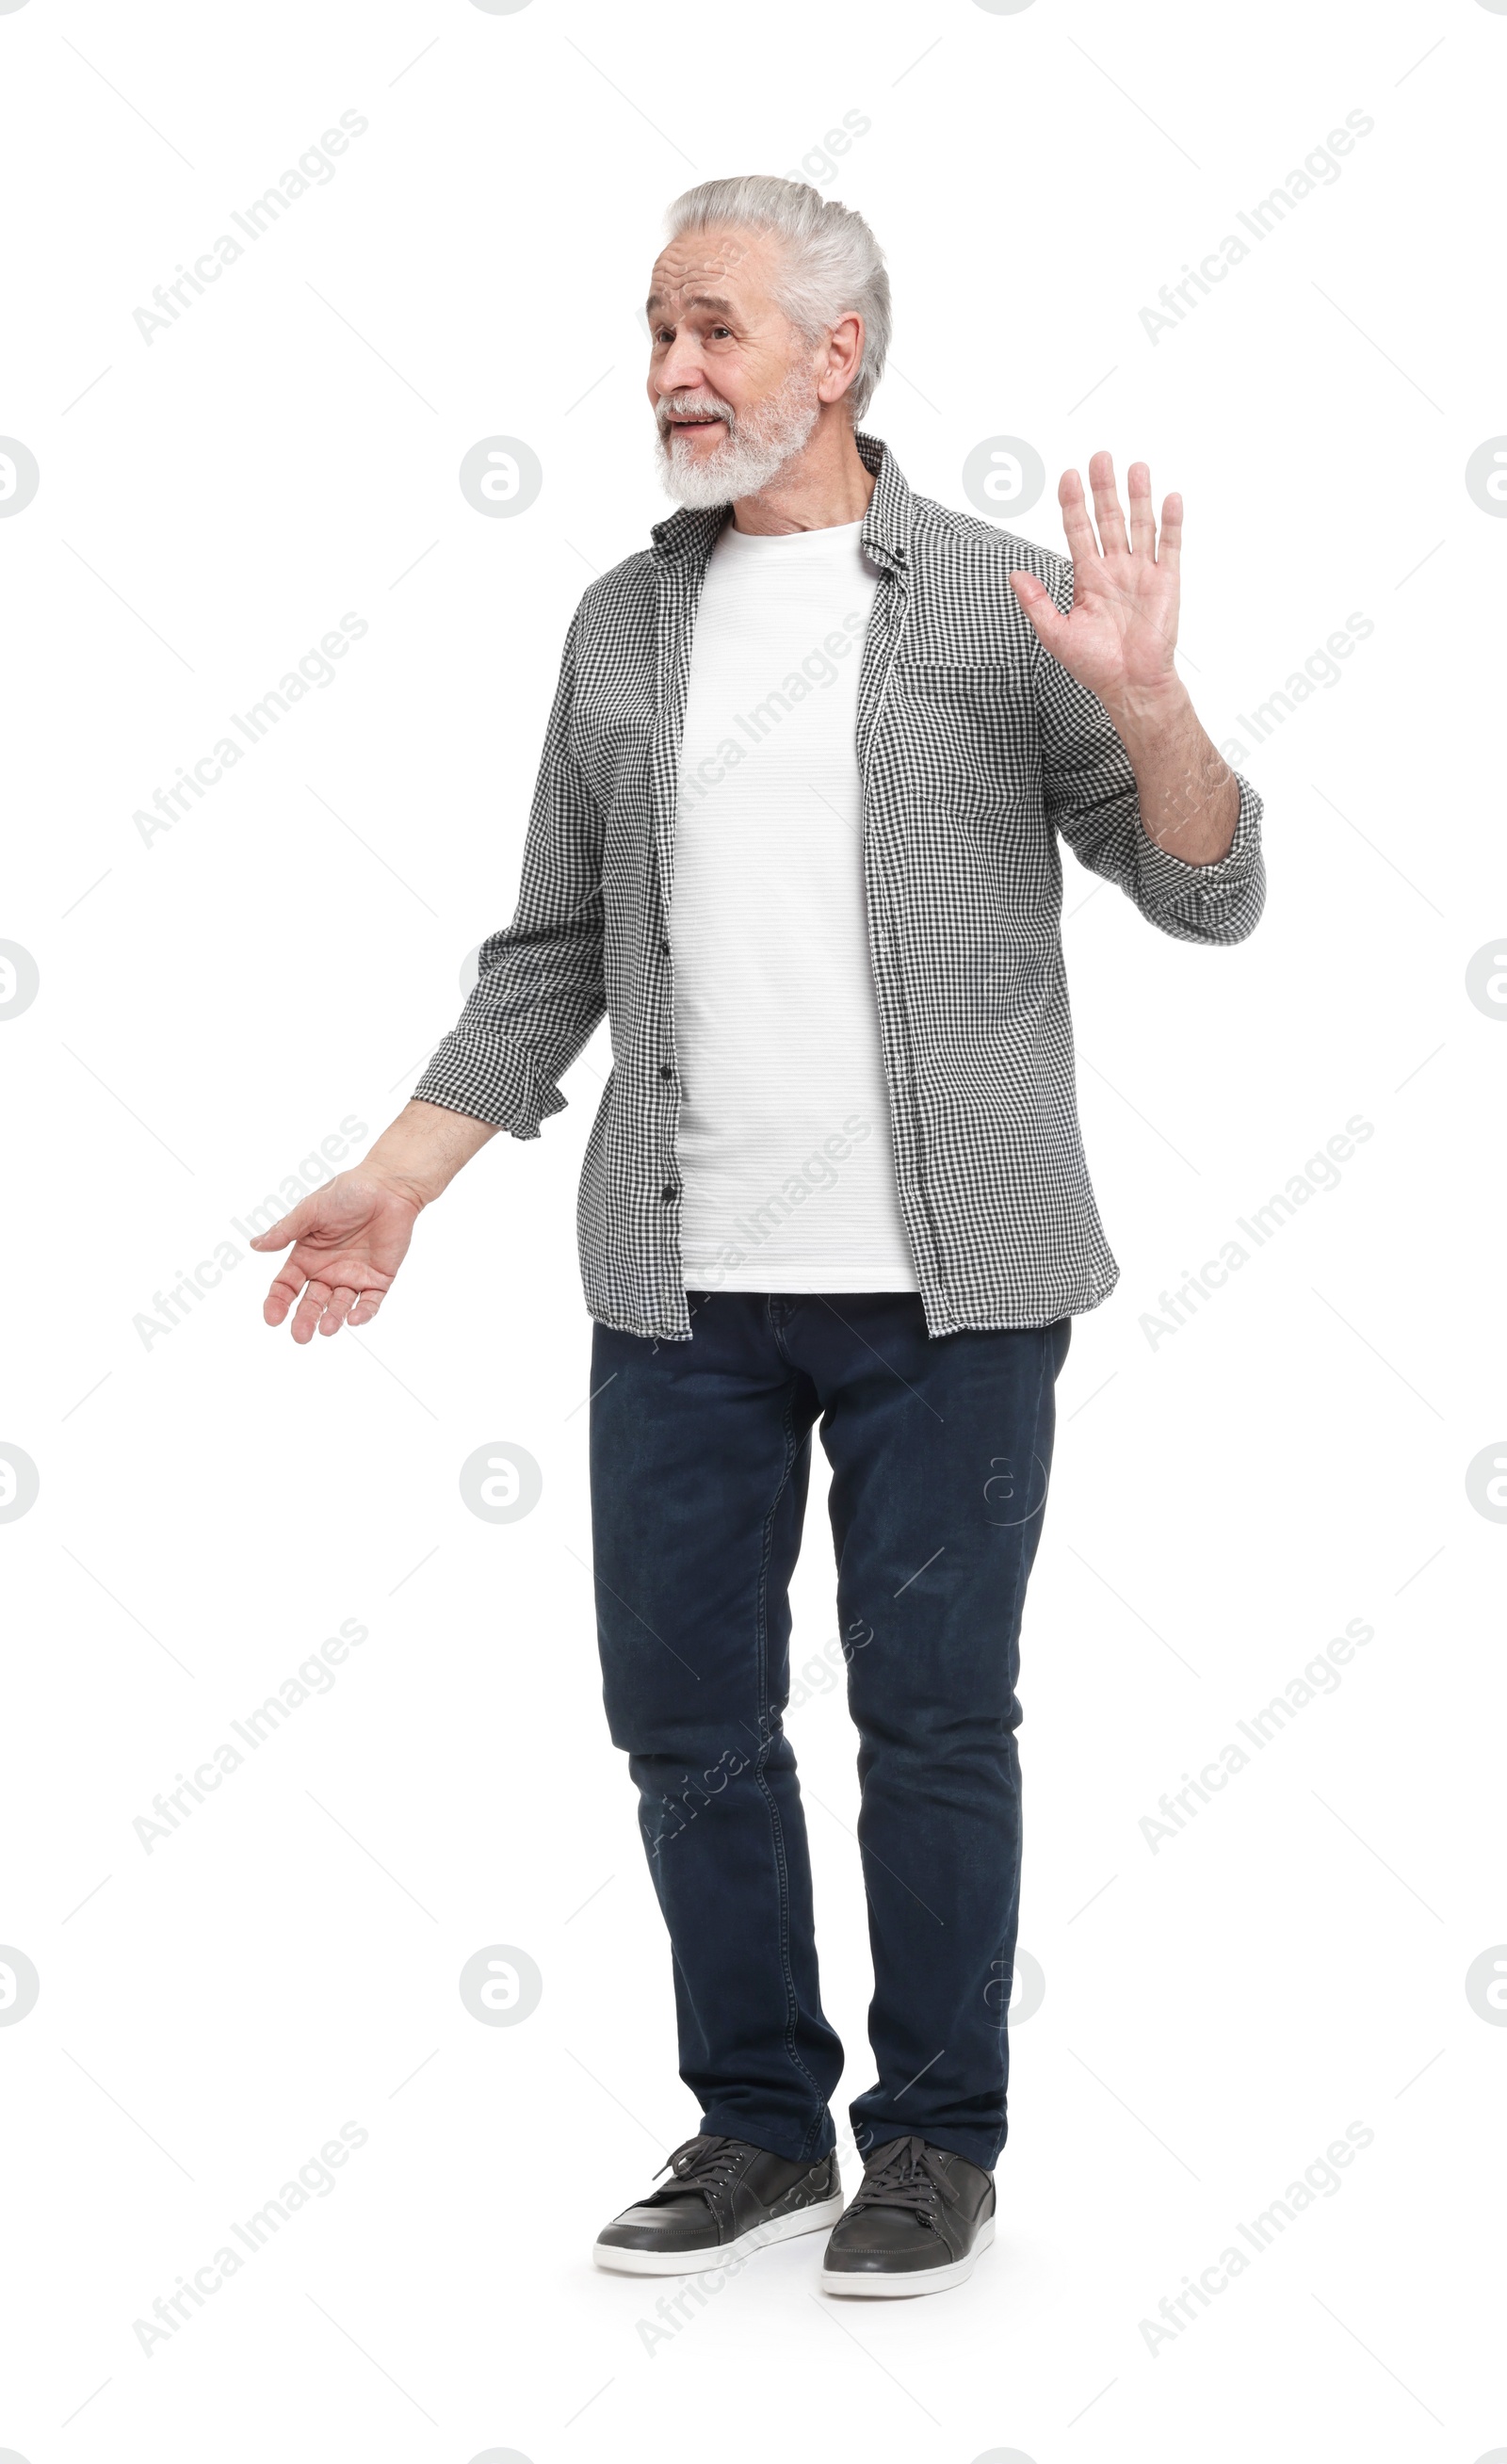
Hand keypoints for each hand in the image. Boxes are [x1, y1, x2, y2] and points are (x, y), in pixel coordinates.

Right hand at [250, 1169, 423, 1342]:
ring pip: (339, 1306)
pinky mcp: (379, 1279)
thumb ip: (286, 1231)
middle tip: (301, 1336)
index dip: (278, 1303)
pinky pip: (370, 1302)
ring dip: (333, 1318)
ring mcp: (353, 1276)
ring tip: (327, 1329)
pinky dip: (363, 1313)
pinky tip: (355, 1319)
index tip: (272, 1318)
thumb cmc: (347, 1192)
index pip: (287, 1286)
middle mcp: (327, 1271)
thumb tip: (255, 1245)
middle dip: (305, 1319)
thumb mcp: (311, 1210)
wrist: (388, 1187)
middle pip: (312, 1302)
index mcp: (307, 1256)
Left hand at [1008, 451, 1182, 715]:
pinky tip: (1170, 498)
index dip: (1073, 503)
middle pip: (1108, 518)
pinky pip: (1169, 546)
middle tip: (1099, 457)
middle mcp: (1115, 569)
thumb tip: (1013, 575)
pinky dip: (1171, 522)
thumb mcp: (1055, 633)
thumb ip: (1035, 602)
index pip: (1078, 530)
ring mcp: (1141, 573)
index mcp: (1088, 578)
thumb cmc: (1095, 665)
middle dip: (1103, 489)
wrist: (1131, 685)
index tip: (1068, 476)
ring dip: (1137, 496)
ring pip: (1139, 524)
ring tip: (1135, 467)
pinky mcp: (1166, 582)